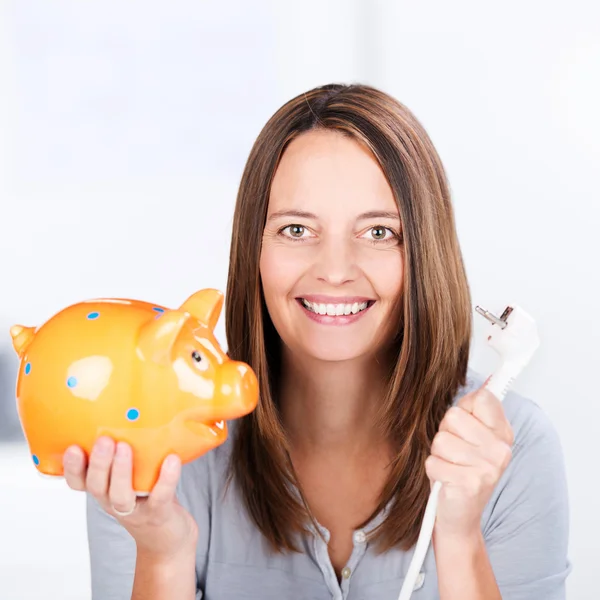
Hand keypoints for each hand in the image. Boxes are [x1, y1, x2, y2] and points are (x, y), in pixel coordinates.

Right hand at [63, 436, 198, 561]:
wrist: (168, 538)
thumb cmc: (147, 498)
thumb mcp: (130, 478)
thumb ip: (126, 454)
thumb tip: (129, 412)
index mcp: (104, 491)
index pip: (79, 482)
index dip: (72, 468)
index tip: (72, 448)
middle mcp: (113, 502)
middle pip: (97, 486)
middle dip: (99, 463)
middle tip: (104, 440)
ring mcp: (136, 511)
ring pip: (121, 495)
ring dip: (121, 471)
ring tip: (125, 447)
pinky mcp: (159, 514)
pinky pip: (160, 497)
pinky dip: (166, 478)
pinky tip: (172, 460)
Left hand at [424, 383, 514, 538]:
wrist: (459, 517)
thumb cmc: (461, 471)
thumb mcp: (473, 439)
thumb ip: (474, 412)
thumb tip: (484, 382)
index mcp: (503, 434)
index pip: (482, 397)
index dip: (465, 408)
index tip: (467, 426)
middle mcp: (500, 450)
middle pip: (454, 416)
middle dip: (446, 433)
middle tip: (455, 453)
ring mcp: (487, 468)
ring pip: (441, 439)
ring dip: (438, 454)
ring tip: (451, 467)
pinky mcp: (469, 484)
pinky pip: (433, 462)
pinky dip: (433, 471)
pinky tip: (447, 482)